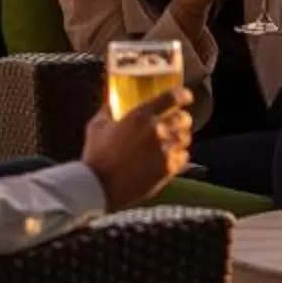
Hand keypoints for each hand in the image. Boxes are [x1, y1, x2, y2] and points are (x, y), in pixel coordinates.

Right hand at [82, 87, 193, 210]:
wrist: (98, 187)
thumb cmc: (95, 156)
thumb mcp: (97, 127)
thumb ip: (107, 112)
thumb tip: (110, 104)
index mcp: (140, 116)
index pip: (172, 98)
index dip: (183, 95)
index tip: (185, 97)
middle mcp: (157, 131)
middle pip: (184, 118)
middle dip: (182, 119)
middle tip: (177, 122)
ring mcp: (164, 150)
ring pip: (185, 138)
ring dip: (181, 138)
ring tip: (173, 141)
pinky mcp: (168, 168)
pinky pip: (183, 157)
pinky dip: (179, 155)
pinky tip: (170, 157)